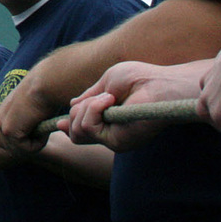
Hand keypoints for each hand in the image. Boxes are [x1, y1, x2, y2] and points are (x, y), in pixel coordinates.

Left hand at [0, 72, 60, 159]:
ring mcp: (3, 126)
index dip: (26, 140)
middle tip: (42, 132)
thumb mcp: (32, 111)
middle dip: (28, 146)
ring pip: (20, 150)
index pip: (9, 139)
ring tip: (43, 126)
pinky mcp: (9, 131)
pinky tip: (42, 125)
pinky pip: (26, 149)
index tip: (38, 129)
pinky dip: (39, 142)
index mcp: (3, 114)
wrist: (43, 84)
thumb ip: (27, 124)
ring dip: (35, 143)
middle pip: (11, 147)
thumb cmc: (44, 93)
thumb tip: (32, 136)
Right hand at [69, 59, 207, 151]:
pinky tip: (109, 100)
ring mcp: (113, 139)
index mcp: (108, 121)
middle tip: (100, 97)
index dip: (68, 125)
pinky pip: (88, 128)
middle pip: (74, 133)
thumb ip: (88, 99)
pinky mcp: (117, 142)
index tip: (60, 121)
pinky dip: (93, 109)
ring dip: (86, 108)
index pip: (80, 131)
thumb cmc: (140, 80)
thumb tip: (69, 107)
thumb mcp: (106, 84)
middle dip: (77, 112)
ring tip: (108, 97)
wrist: (160, 85)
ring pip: (77, 131)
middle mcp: (110, 134)